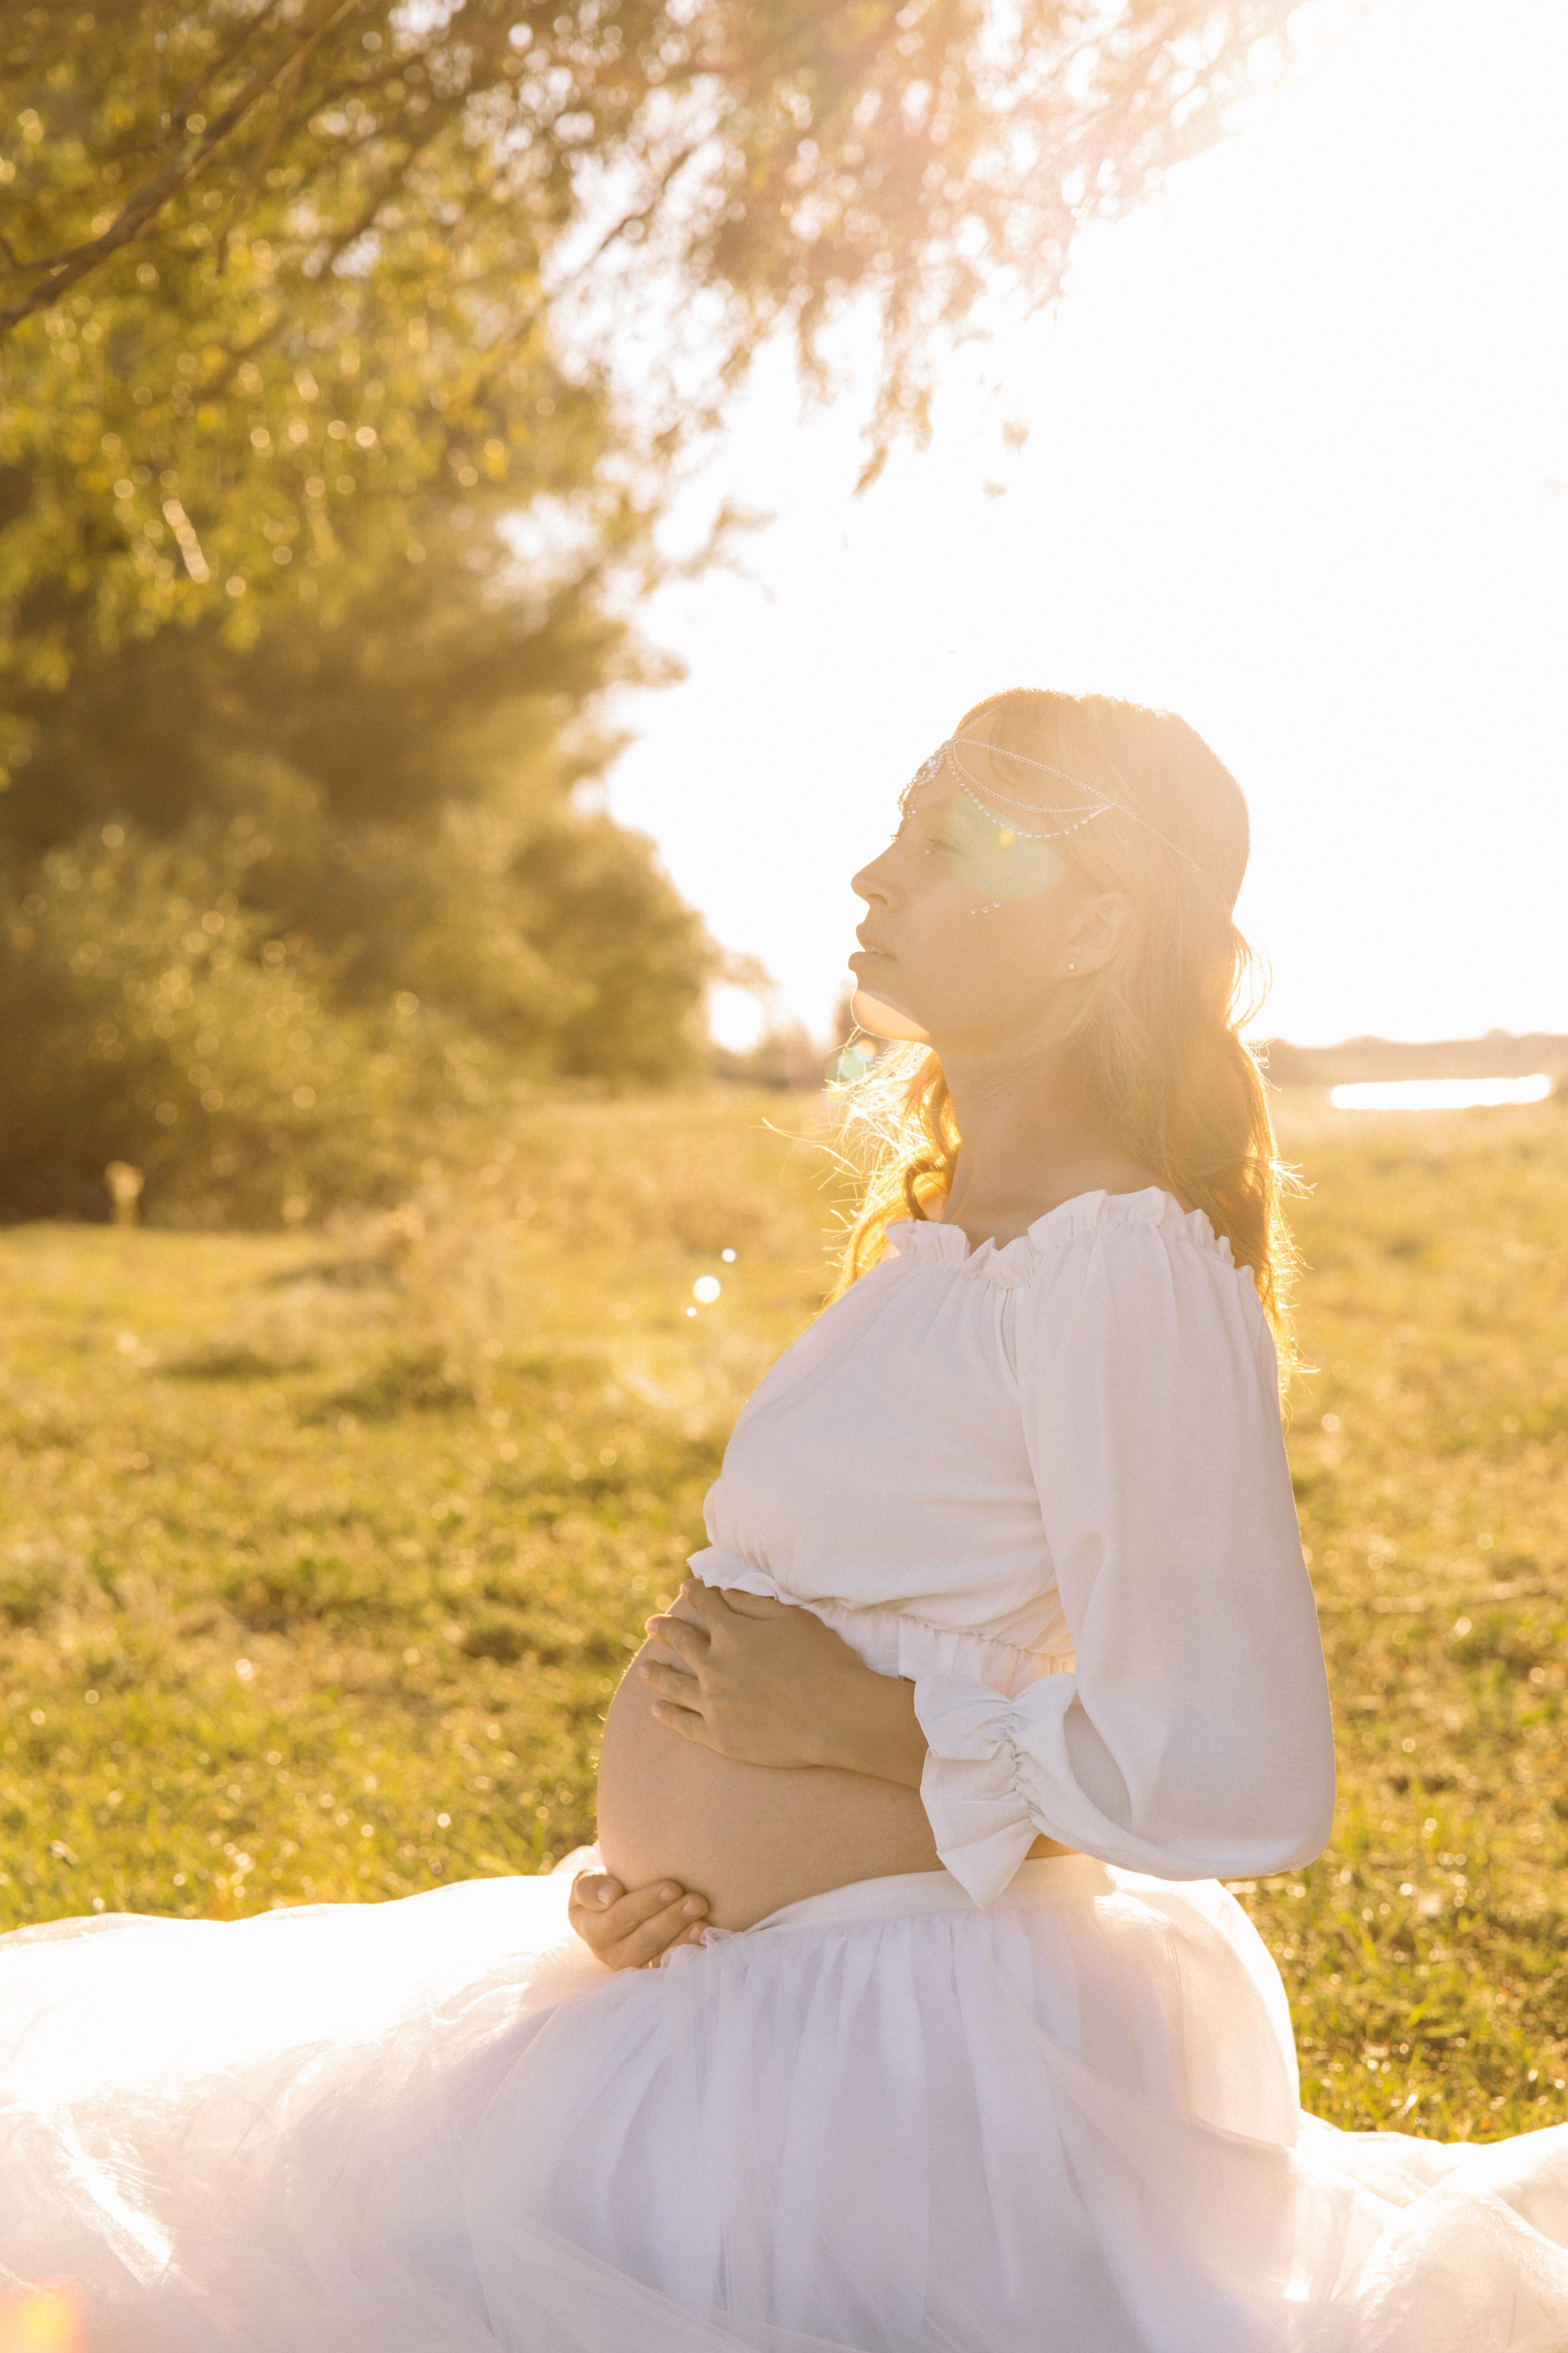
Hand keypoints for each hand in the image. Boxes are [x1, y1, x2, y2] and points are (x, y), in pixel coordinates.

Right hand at [567, 1870, 708, 1970]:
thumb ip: (590, 1887)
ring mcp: (631, 1966)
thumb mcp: (587, 1883)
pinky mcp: (649, 1974)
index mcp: (591, 1928)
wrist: (610, 1910)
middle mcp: (610, 1953)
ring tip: (703, 1921)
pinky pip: (669, 1968)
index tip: (674, 1887)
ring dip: (684, 1939)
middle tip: (698, 1901)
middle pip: (645, 1938)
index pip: (622, 1915)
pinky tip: (704, 1938)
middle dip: (674, 1919)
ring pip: (659, 1956)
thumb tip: (611, 1895)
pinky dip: (688, 1953)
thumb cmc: (602, 1889)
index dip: (648, 1902)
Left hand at [640, 1580, 926, 1785]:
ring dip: (657, 1673)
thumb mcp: (793, 1619)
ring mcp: (713, 1703)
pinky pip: (684, 1724)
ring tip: (644, 1669)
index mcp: (732, 1633)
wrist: (836, 1716)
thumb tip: (724, 1594)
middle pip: (682, 1643)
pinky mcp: (719, 1736)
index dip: (696, 1594)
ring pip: (674, 1685)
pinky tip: (657, 1710)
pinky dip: (668, 1716)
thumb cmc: (823, 1661)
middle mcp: (715, 1666)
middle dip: (666, 1630)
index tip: (687, 1587)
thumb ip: (754, 1604)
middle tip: (651, 1625)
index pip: (707, 1607)